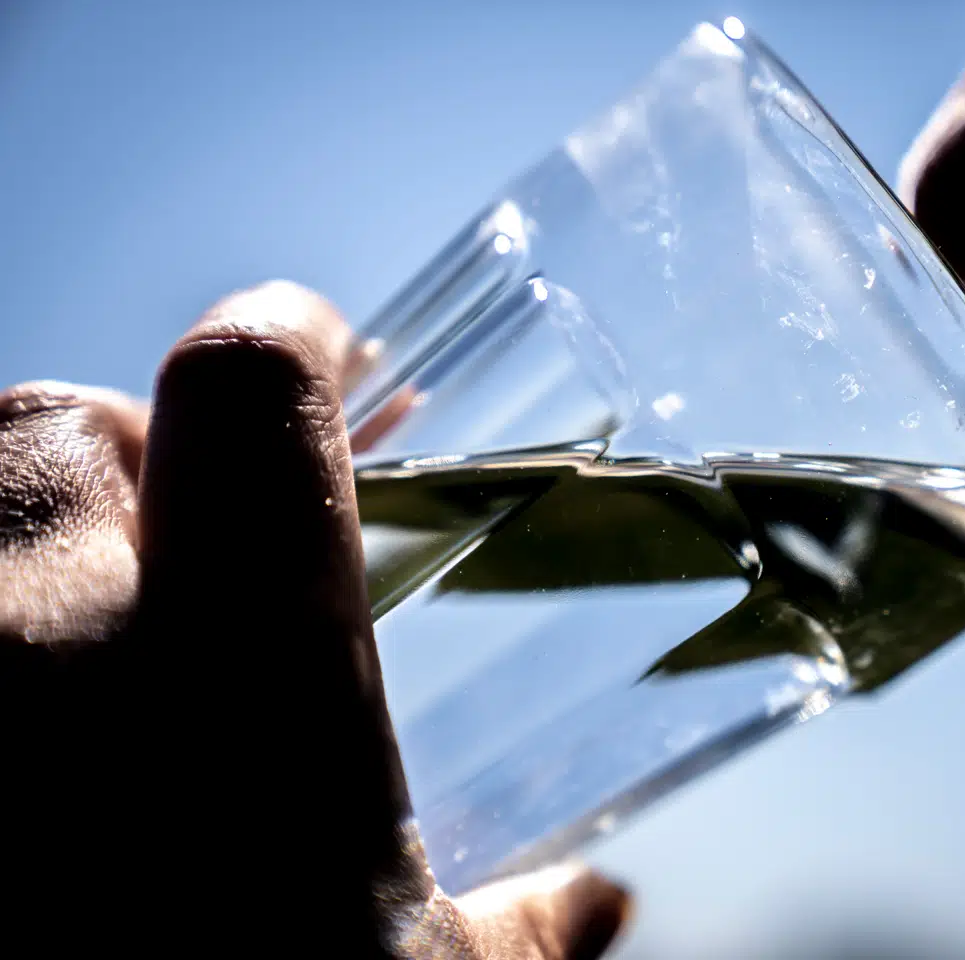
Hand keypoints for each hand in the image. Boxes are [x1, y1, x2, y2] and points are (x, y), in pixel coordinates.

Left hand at [0, 281, 627, 957]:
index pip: (249, 395)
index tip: (323, 344)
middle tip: (182, 539)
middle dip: (124, 450)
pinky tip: (15, 717)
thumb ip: (521, 940)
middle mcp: (34, 679)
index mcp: (234, 708)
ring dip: (16, 539)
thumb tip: (601, 905)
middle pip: (49, 422)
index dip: (293, 339)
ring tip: (72, 640)